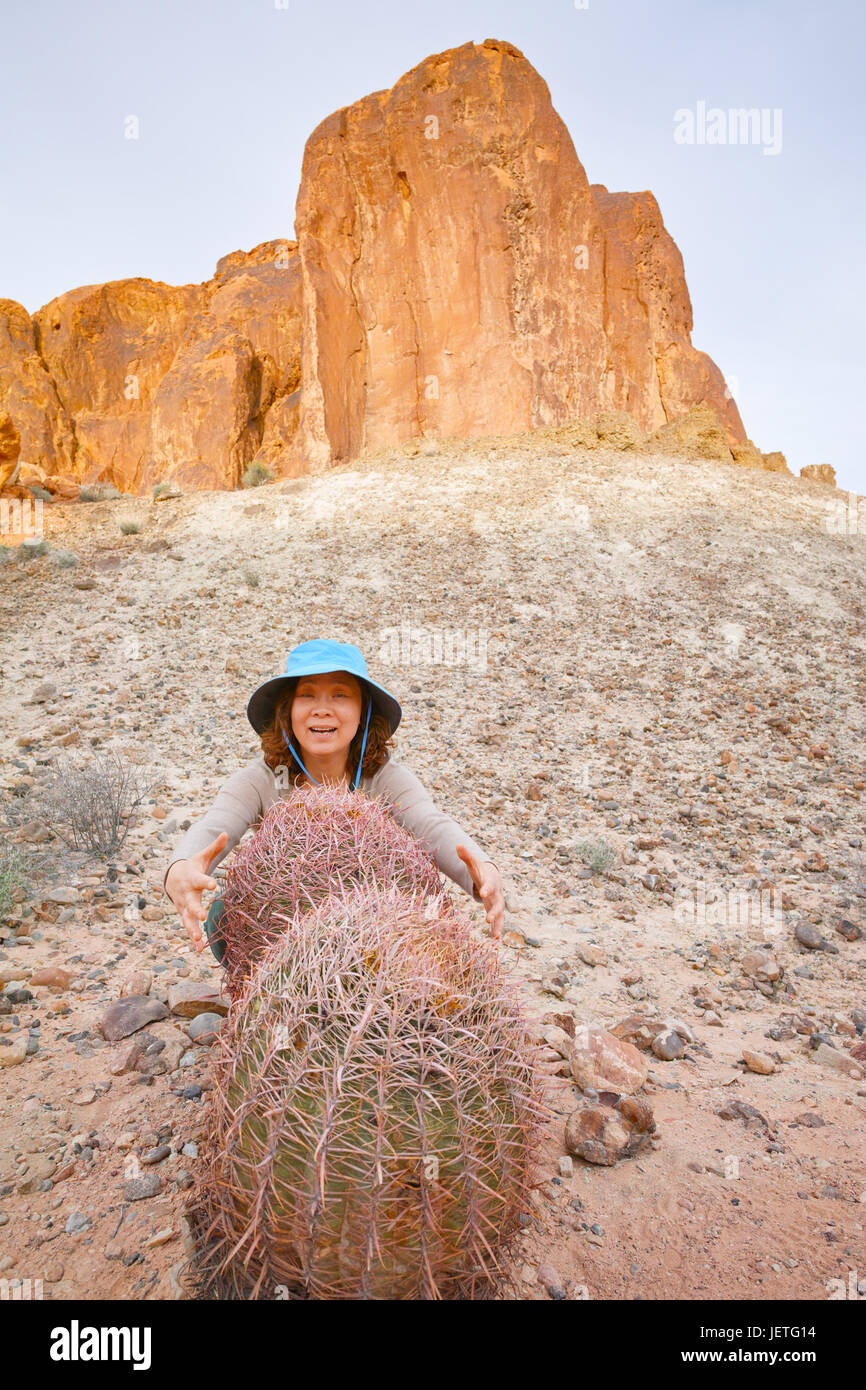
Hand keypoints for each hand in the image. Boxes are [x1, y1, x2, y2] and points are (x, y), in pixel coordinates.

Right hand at [164, 832, 227, 952]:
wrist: (172, 877)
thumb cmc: (192, 866)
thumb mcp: (202, 856)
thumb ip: (214, 847)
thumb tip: (226, 832)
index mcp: (192, 878)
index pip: (199, 879)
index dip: (206, 881)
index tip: (214, 884)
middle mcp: (186, 894)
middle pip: (190, 903)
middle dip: (195, 910)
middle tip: (202, 916)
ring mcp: (183, 906)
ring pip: (186, 919)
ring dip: (192, 930)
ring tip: (198, 941)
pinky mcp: (184, 915)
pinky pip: (188, 927)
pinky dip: (192, 938)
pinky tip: (199, 950)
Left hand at [456, 846, 504, 939]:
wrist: (494, 876)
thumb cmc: (481, 870)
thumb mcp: (473, 863)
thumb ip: (466, 856)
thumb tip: (457, 844)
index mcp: (491, 882)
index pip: (489, 885)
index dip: (486, 889)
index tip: (481, 894)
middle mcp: (497, 894)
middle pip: (498, 903)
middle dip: (494, 912)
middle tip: (487, 919)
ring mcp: (497, 903)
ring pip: (501, 915)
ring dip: (498, 925)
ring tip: (496, 936)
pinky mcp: (496, 911)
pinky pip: (498, 921)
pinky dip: (497, 929)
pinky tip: (496, 940)